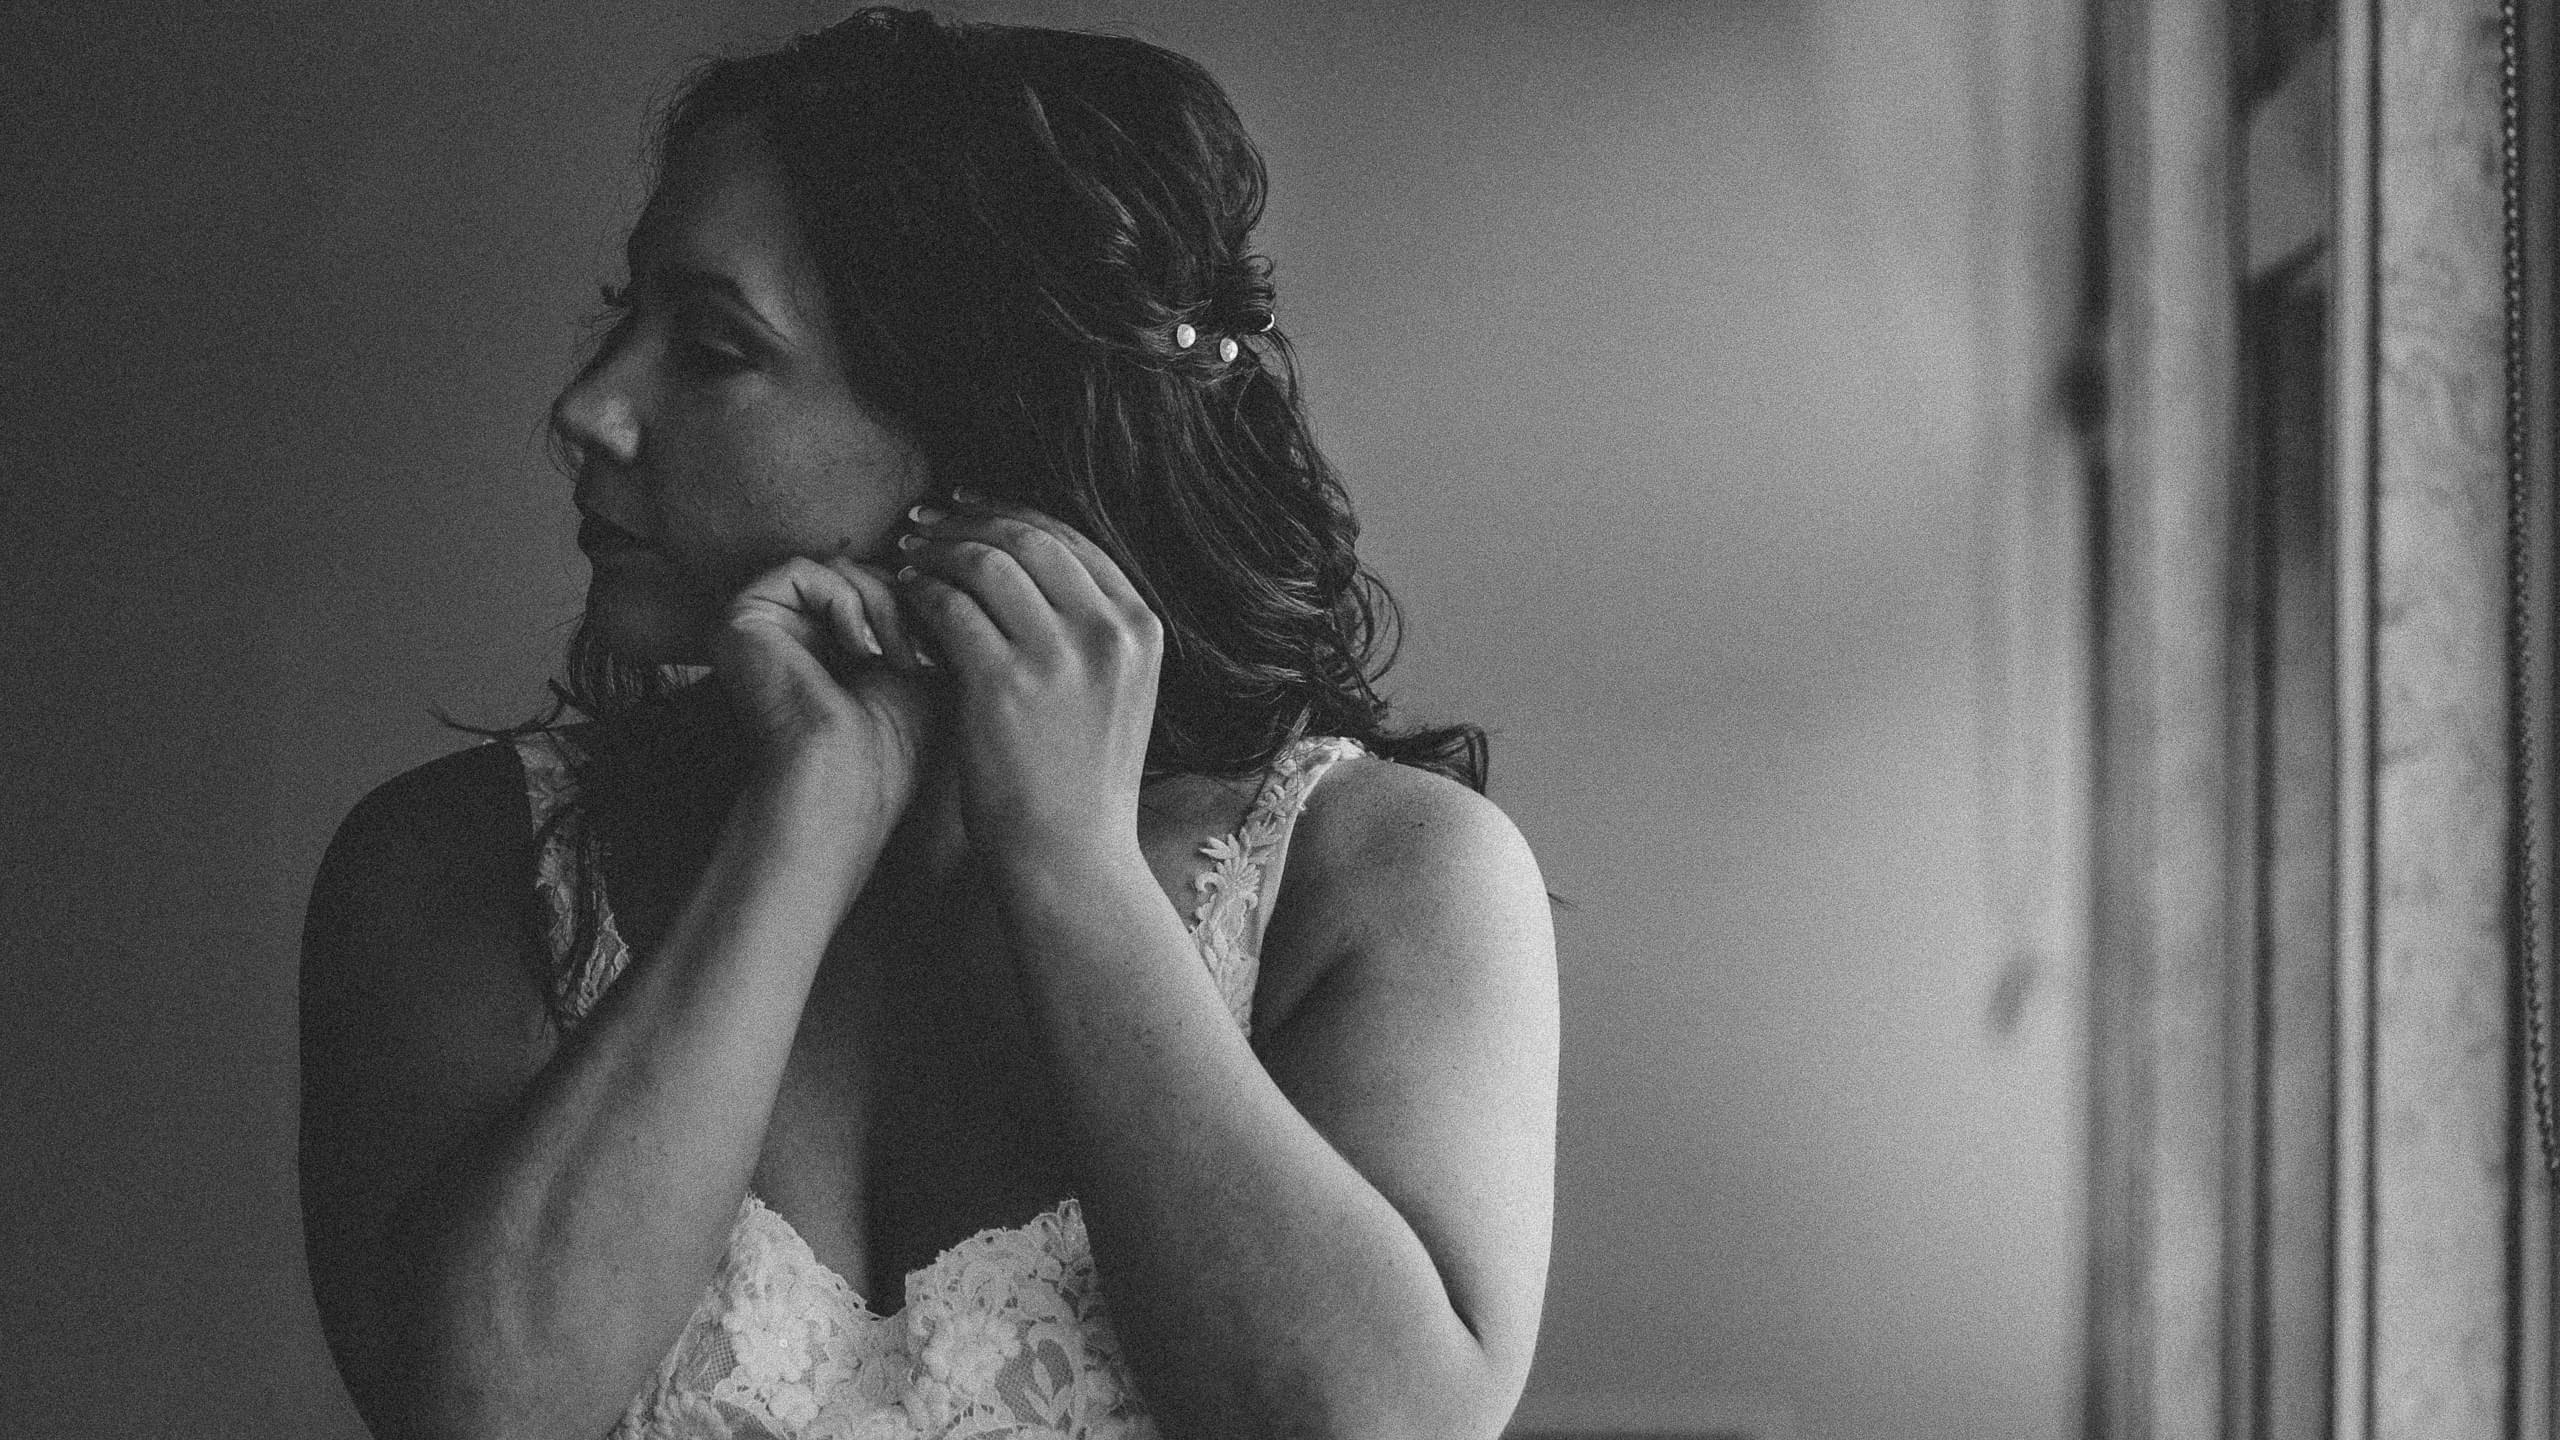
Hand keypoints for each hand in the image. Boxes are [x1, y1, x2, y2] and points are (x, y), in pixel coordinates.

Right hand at [711, 551, 939, 818]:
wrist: (848, 786)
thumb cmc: (889, 749)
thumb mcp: (918, 666)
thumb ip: (922, 617)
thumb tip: (945, 567)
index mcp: (819, 648)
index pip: (874, 590)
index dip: (917, 604)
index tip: (948, 642)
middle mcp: (782, 634)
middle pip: (856, 574)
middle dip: (903, 601)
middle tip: (925, 650)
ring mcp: (756, 625)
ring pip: (835, 569)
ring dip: (883, 603)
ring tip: (901, 657)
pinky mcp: (738, 617)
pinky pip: (803, 570)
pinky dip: (846, 599)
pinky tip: (863, 650)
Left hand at [892, 493, 1160, 865]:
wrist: (1072, 857)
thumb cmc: (1082, 782)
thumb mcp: (1118, 693)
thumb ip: (1092, 631)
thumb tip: (1032, 567)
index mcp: (1140, 626)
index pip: (1070, 537)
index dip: (1010, 511)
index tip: (968, 505)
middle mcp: (1108, 631)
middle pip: (1027, 537)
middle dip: (967, 520)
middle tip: (922, 521)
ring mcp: (1059, 655)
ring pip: (984, 562)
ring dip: (935, 552)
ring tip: (905, 558)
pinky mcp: (1004, 683)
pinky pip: (947, 607)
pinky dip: (917, 595)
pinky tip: (901, 601)